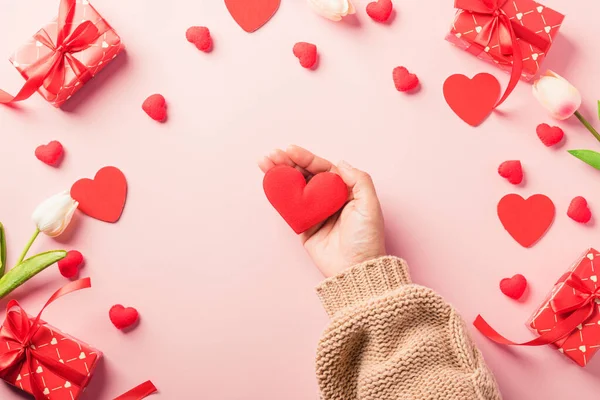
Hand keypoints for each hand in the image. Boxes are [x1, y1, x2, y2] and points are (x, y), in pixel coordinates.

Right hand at [258, 146, 385, 277]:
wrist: (355, 269)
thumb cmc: (366, 239)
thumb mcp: (370, 205)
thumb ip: (359, 180)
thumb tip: (340, 162)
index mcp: (344, 190)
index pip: (322, 168)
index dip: (306, 158)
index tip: (290, 150)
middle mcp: (328, 199)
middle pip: (305, 175)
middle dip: (288, 163)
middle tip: (272, 155)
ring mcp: (314, 212)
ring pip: (294, 188)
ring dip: (279, 175)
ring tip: (265, 163)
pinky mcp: (303, 226)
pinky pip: (288, 208)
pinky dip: (277, 195)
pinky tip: (269, 183)